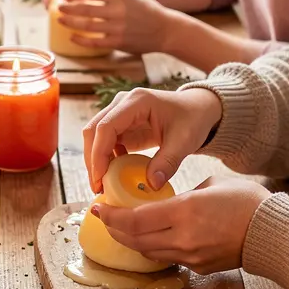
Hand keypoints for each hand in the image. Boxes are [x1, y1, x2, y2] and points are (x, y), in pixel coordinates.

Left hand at [57, 0, 172, 54]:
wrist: (165, 29)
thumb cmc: (145, 10)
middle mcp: (118, 10)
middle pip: (86, 9)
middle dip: (68, 9)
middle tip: (58, 8)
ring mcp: (118, 28)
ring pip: (87, 26)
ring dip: (71, 23)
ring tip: (61, 20)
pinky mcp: (118, 42)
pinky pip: (94, 42)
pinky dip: (81, 39)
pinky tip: (72, 37)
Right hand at [83, 86, 222, 191]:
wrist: (197, 109)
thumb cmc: (192, 119)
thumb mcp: (184, 141)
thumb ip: (168, 163)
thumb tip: (152, 185)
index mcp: (137, 101)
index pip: (106, 126)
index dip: (98, 153)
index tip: (99, 178)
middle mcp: (122, 103)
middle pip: (93, 130)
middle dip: (92, 160)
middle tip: (97, 186)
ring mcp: (119, 112)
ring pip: (94, 136)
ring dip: (95, 160)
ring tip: (102, 184)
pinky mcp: (121, 124)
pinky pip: (105, 141)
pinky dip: (104, 158)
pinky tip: (113, 174)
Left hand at [89, 177, 270, 273]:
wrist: (274, 234)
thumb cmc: (247, 202)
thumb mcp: (210, 185)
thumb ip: (182, 195)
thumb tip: (165, 202)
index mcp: (185, 212)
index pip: (135, 219)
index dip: (112, 215)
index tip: (98, 207)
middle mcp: (183, 237)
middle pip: (135, 239)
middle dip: (114, 228)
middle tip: (104, 216)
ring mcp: (190, 256)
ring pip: (147, 251)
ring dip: (130, 240)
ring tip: (120, 226)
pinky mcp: (198, 267)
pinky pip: (166, 258)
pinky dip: (151, 247)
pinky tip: (147, 236)